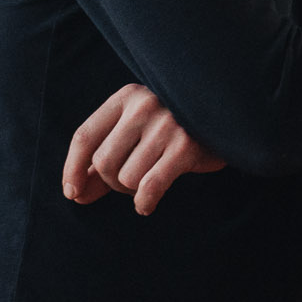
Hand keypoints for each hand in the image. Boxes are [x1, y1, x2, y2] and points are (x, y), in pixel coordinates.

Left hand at [63, 83, 225, 215]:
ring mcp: (167, 125)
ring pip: (126, 178)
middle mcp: (145, 106)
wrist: (229, 119)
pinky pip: (149, 187)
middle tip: (128, 184)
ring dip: (132, 191)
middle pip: (103, 162)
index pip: (84, 137)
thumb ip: (104, 159)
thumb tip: (77, 195)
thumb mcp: (136, 132)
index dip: (72, 170)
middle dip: (111, 183)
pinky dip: (144, 202)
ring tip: (148, 183)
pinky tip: (147, 205)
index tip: (73, 193)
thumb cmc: (174, 129)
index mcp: (127, 97)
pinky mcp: (186, 146)